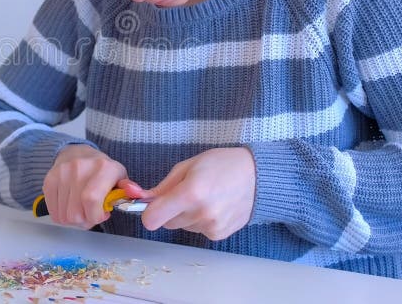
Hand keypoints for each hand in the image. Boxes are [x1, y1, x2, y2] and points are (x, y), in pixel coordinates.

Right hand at [42, 144, 127, 229]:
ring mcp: (62, 173)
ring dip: (73, 219)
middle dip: (84, 221)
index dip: (95, 216)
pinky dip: (62, 215)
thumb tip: (136, 193)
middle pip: (76, 213)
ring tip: (80, 209)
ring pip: (64, 216)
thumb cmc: (101, 170)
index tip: (101, 216)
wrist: (76, 153)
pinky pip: (53, 212)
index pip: (91, 199)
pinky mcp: (49, 180)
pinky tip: (70, 205)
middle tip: (90, 214)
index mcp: (103, 167)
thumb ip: (128, 189)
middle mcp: (80, 168)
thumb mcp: (119, 177)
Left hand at [133, 147, 255, 239]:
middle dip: (169, 210)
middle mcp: (200, 214)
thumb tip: (142, 199)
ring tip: (204, 197)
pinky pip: (197, 230)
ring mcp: (211, 227)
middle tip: (185, 193)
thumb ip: (163, 186)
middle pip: (166, 223)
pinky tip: (213, 206)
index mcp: (190, 193)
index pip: (152, 219)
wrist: (259, 178)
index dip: (147, 212)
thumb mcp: (188, 166)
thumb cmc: (222, 164)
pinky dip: (199, 220)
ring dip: (185, 215)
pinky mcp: (219, 235)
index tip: (152, 205)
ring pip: (182, 226)